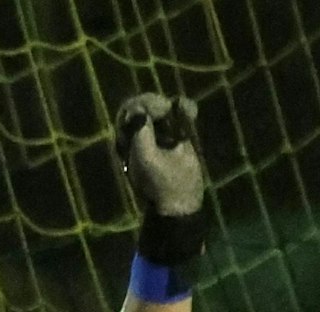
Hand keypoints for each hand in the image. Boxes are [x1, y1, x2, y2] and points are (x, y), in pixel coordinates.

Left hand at [116, 93, 205, 218]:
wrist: (182, 199)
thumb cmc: (160, 182)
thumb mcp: (146, 158)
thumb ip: (140, 132)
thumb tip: (139, 108)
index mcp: (127, 139)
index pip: (128, 110)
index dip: (141, 104)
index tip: (155, 113)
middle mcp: (141, 134)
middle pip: (144, 103)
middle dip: (157, 103)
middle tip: (168, 109)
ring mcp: (160, 133)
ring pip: (163, 105)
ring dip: (174, 105)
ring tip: (186, 115)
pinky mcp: (178, 135)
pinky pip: (179, 113)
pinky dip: (185, 109)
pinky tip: (192, 114)